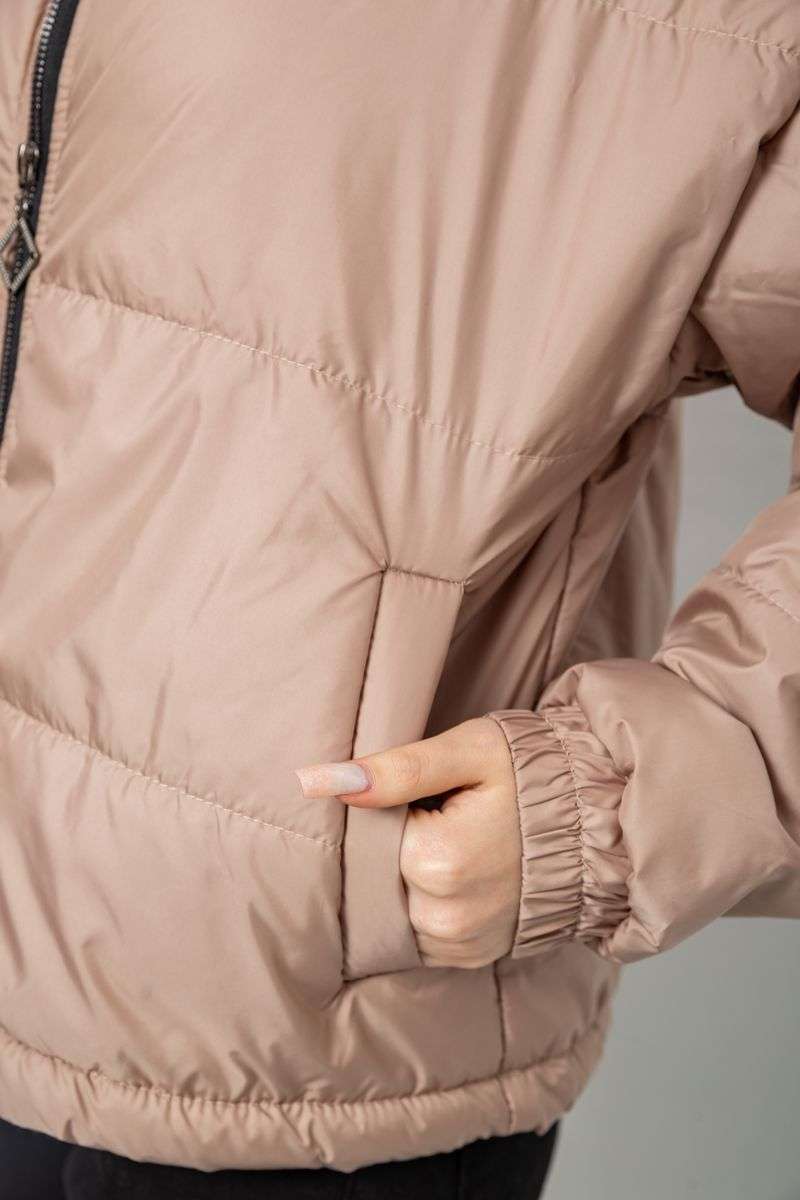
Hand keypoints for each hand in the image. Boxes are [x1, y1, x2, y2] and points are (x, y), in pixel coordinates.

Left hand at [295, 717, 521, 968]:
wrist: (600, 821)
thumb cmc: (534, 774)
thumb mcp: (467, 751)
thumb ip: (394, 768)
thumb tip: (319, 781)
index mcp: (437, 860)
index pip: (367, 835)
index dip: (391, 808)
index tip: (426, 795)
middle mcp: (445, 915)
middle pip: (378, 874)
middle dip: (396, 844)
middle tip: (442, 814)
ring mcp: (460, 943)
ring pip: (394, 907)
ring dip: (408, 877)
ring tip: (454, 842)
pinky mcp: (471, 957)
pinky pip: (419, 932)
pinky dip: (426, 903)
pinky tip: (457, 872)